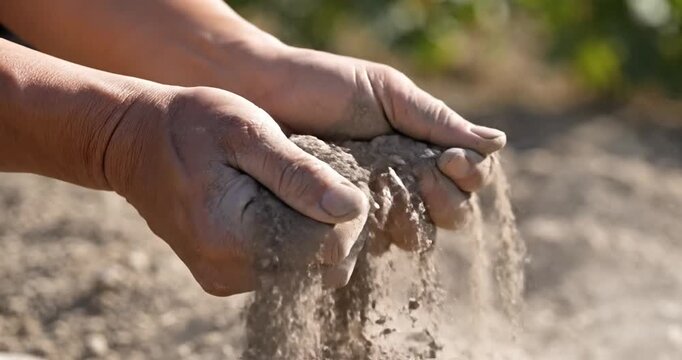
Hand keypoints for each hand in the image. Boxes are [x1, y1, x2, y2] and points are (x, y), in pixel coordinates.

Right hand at [104, 86, 368, 295]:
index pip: (326, 248)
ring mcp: (225, 279)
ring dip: (309, 229)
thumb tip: (351, 208)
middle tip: (312, 178)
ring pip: (302, 268)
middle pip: (317, 265)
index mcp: (236, 236)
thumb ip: (299, 173)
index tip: (333, 178)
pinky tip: (274, 203)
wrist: (134, 142)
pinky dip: (288, 237)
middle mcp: (230, 271)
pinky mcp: (223, 277)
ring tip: (289, 188)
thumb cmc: (192, 126)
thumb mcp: (248, 132)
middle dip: (328, 223)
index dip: (344, 215)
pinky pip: (279, 267)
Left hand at [257, 48, 505, 238]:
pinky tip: (359, 228)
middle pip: (448, 214)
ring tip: (388, 202)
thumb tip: (498, 144)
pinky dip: (369, 243)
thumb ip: (435, 120)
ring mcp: (372, 208)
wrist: (260, 94)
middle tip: (424, 181)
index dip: (468, 176)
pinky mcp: (337, 227)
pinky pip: (366, 249)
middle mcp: (403, 183)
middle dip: (446, 202)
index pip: (466, 177)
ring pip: (413, 236)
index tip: (451, 160)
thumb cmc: (324, 85)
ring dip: (412, 224)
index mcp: (421, 149)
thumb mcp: (387, 93)